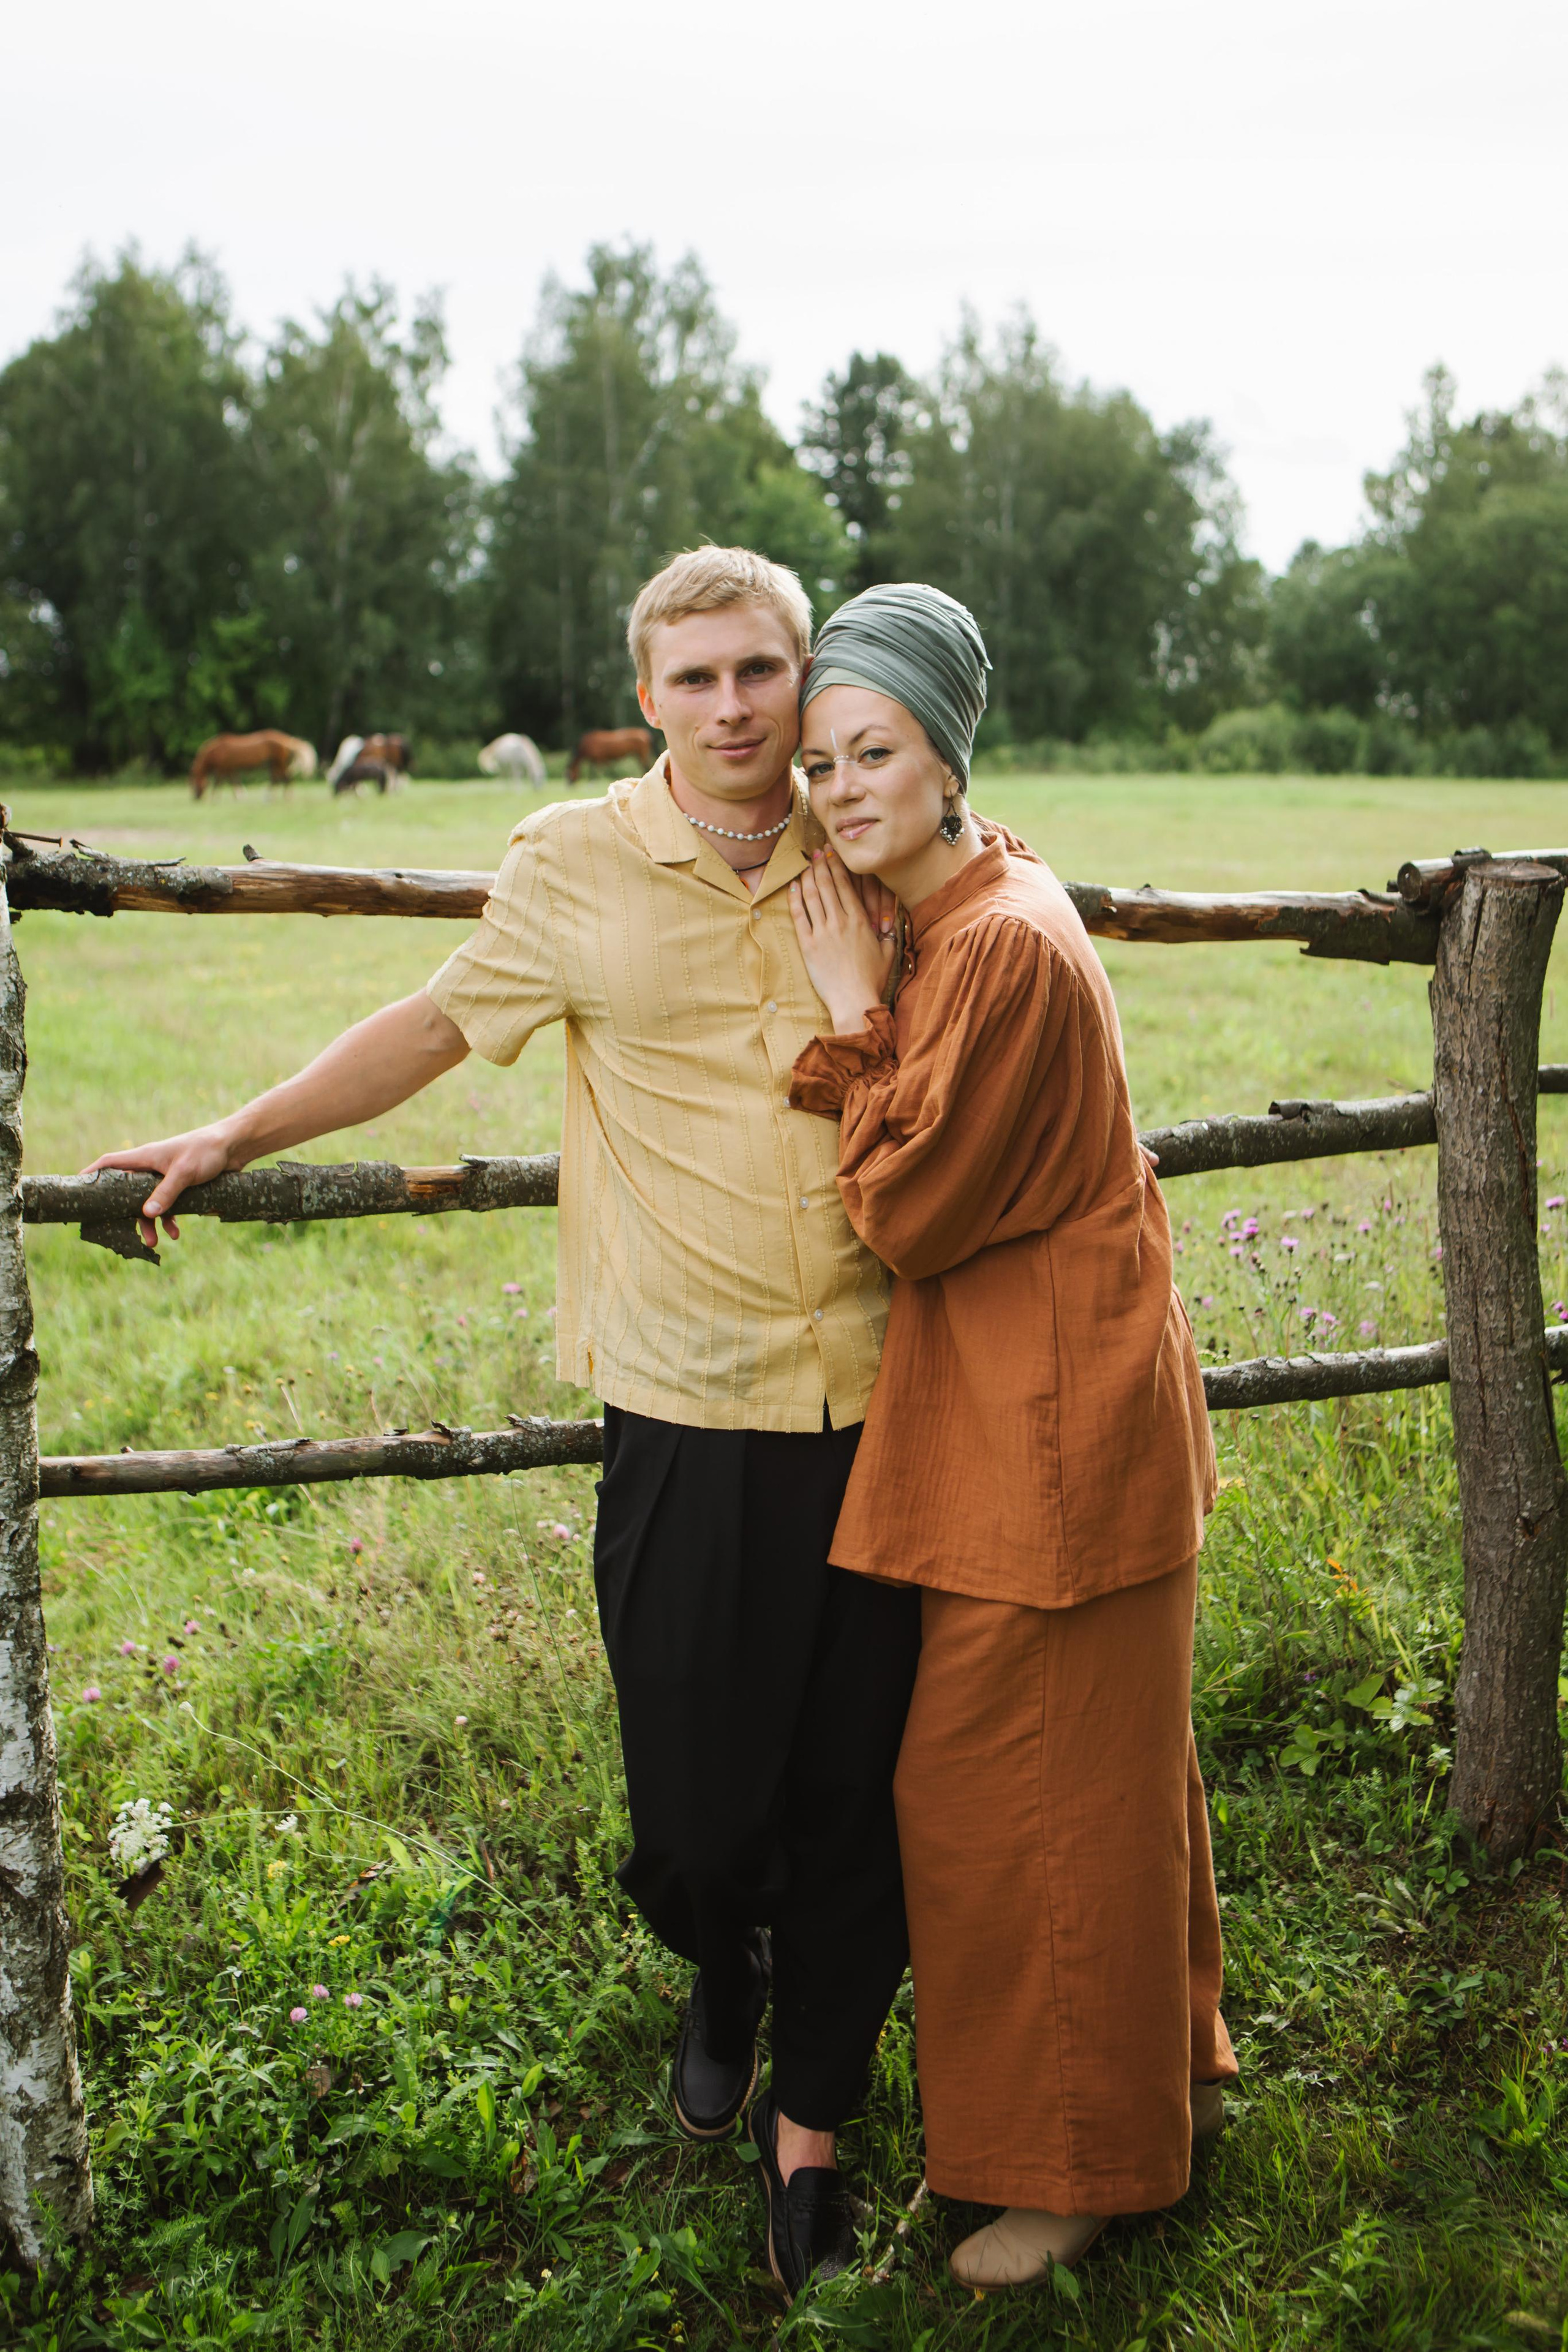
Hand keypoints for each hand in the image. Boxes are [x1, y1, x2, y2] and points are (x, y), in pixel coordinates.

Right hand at [84, 1124, 241, 1250]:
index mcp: (145, 1157)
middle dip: (126, 1215)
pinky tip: (176, 1233)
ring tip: (155, 1243)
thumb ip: (165, 1193)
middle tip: (123, 1235)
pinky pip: (167, 1206)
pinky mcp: (180, 1186)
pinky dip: (169, 1220)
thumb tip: (146, 1214)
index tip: (77, 1186)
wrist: (234, 1147)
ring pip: (148, 1204)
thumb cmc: (206, 1151)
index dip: (92, 1174)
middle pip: (127, 1192)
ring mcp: (164, 1178)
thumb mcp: (185, 1173)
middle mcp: (151, 1168)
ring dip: (150, 1223)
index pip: (110, 1163)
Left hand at [789, 850, 895, 1032]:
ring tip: (805, 864)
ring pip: (812, 896)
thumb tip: (890, 918)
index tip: (832, 853)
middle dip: (821, 865)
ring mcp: (823, 933)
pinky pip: (799, 916)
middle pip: (827, 885)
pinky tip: (792, 886)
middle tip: (817, 851)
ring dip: (808, 877)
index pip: (846, 885)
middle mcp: (840, 922)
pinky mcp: (808, 946)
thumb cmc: (872, 979)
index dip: (837, 866)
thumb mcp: (887, 952)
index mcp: (860, 921)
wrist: (854, 1000)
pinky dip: (795, 899)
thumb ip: (887, 932)